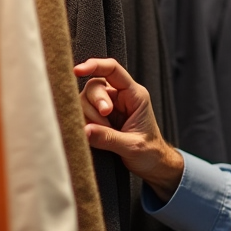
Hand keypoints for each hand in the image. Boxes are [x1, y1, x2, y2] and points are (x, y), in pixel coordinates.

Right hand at [73, 57, 183, 200]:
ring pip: (85, 101)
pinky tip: (93, 135)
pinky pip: (83, 114)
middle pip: (94, 86)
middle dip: (94, 105)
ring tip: (104, 134)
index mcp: (135, 95)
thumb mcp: (132, 146)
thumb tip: (84, 130)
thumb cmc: (150, 153)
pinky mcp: (98, 118)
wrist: (153, 165)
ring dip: (89, 118)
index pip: (113, 70)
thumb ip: (109, 138)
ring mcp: (108, 106)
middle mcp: (120, 97)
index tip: (78, 70)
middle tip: (105, 121)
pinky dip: (84, 124)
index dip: (95, 65)